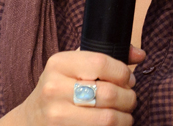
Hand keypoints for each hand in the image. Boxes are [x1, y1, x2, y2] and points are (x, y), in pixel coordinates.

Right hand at [0, 46, 146, 125]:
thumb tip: (140, 55)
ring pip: (108, 118)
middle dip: (128, 98)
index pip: (102, 63)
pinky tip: (113, 124)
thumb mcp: (75, 66)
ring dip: (125, 117)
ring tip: (124, 114)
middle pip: (109, 93)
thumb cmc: (61, 89)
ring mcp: (56, 115)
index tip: (128, 79)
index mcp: (59, 64)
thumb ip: (108, 57)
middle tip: (129, 99)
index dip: (123, 73)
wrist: (32, 119)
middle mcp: (54, 88)